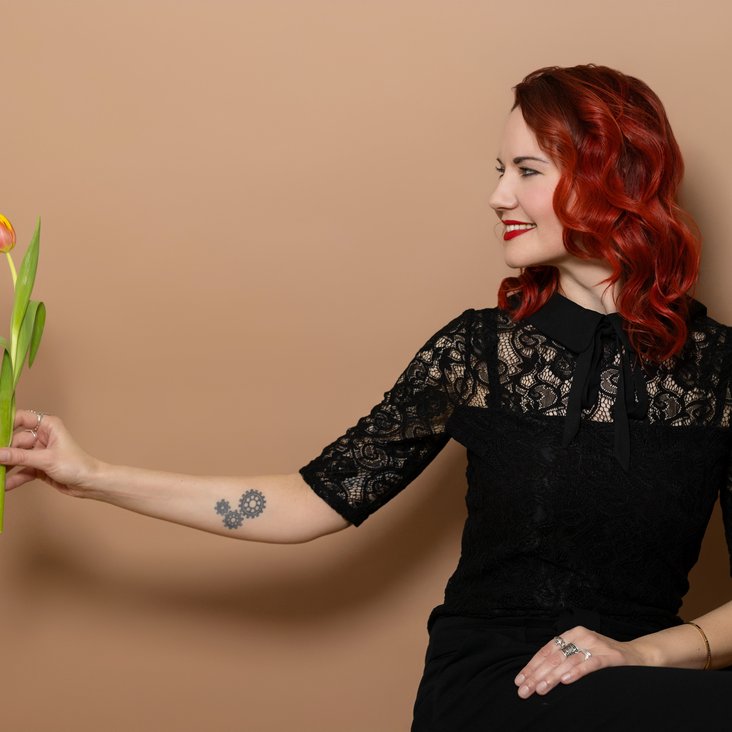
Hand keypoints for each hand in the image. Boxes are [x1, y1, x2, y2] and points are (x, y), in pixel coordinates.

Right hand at [0, 409, 100, 496]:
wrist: (89, 484)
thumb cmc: (77, 465)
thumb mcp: (46, 459)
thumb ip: (20, 457)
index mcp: (48, 426)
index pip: (21, 418)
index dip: (5, 424)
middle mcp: (42, 436)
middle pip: (14, 441)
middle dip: (3, 452)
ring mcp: (39, 452)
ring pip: (16, 457)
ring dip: (6, 466)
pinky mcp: (38, 466)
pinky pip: (21, 470)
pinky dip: (13, 478)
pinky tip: (3, 485)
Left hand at [514, 625, 649, 698]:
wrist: (639, 656)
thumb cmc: (606, 658)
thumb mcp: (582, 653)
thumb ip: (564, 659)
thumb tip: (538, 675)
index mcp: (573, 634)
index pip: (547, 650)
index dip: (532, 665)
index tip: (519, 680)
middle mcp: (582, 636)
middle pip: (554, 657)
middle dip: (537, 675)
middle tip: (524, 690)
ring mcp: (596, 645)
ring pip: (568, 661)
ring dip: (551, 677)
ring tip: (539, 688)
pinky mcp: (610, 657)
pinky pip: (590, 664)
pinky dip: (576, 672)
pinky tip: (565, 681)